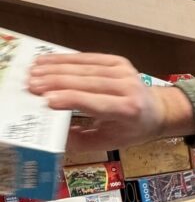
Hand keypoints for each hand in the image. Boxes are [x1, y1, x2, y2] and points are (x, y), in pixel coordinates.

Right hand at [28, 53, 194, 151]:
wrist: (156, 110)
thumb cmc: (131, 130)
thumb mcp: (109, 143)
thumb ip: (81, 141)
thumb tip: (53, 133)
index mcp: (128, 111)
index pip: (95, 103)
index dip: (71, 100)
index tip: (47, 100)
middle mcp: (128, 88)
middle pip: (87, 82)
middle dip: (56, 82)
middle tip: (31, 85)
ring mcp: (124, 71)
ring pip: (85, 68)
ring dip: (56, 68)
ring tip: (34, 72)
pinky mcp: (118, 61)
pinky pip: (88, 58)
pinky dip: (66, 59)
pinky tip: (48, 61)